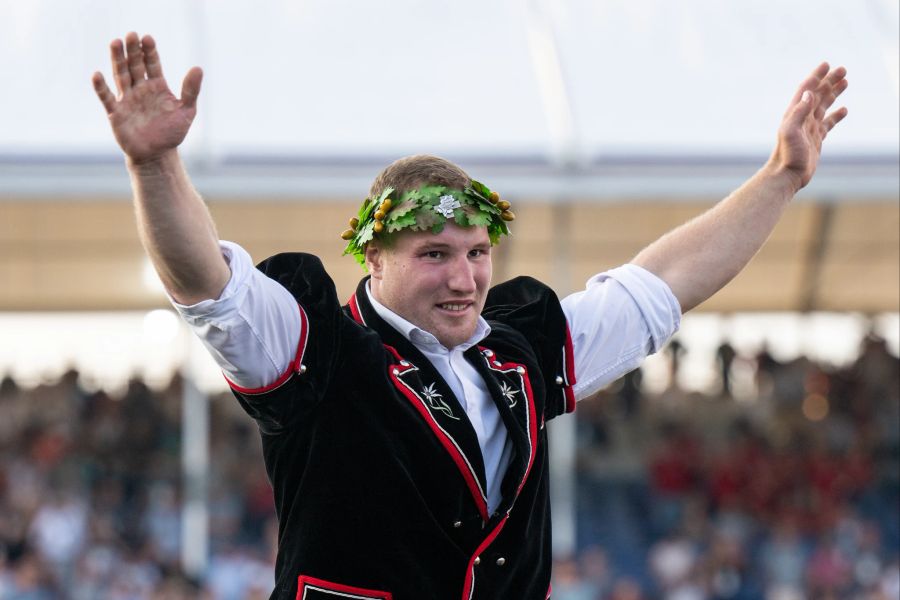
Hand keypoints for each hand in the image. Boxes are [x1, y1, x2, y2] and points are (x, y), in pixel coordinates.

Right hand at [92, 32, 201, 163]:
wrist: (157, 154)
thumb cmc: (172, 132)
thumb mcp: (186, 111)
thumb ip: (190, 90)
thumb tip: (198, 68)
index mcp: (157, 86)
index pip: (152, 64)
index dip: (149, 52)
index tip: (148, 38)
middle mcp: (140, 89)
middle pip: (134, 65)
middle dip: (132, 50)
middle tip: (131, 34)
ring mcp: (127, 99)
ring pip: (120, 75)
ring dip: (117, 60)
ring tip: (115, 42)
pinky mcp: (116, 113)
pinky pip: (107, 98)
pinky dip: (101, 87)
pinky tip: (97, 75)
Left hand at [770, 62, 847, 190]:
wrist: (786, 175)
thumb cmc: (786, 154)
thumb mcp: (791, 131)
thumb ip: (799, 112)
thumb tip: (809, 93)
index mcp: (794, 114)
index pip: (806, 90)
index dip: (815, 77)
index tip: (826, 64)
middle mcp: (801, 119)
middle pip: (817, 95)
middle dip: (829, 81)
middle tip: (843, 69)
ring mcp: (809, 128)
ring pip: (824, 106)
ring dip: (833, 93)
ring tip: (845, 82)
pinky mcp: (816, 139)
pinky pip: (828, 123)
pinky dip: (836, 115)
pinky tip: (844, 110)